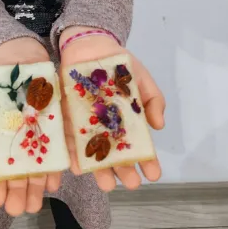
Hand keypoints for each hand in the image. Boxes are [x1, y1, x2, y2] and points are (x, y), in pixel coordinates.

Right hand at [0, 38, 61, 215]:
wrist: (20, 61)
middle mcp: (20, 145)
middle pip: (19, 174)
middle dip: (18, 193)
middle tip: (18, 210)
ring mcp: (39, 138)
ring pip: (39, 168)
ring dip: (37, 187)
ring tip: (35, 205)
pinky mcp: (57, 129)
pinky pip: (58, 151)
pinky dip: (56, 167)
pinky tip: (54, 181)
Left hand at [60, 31, 164, 190]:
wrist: (91, 45)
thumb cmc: (120, 65)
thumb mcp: (141, 79)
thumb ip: (153, 100)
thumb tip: (159, 125)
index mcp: (128, 122)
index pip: (139, 145)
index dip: (147, 160)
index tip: (154, 175)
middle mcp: (107, 128)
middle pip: (115, 154)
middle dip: (123, 170)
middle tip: (130, 183)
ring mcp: (87, 124)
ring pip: (93, 152)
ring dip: (99, 169)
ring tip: (107, 184)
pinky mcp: (68, 117)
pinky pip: (70, 138)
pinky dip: (73, 153)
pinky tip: (78, 167)